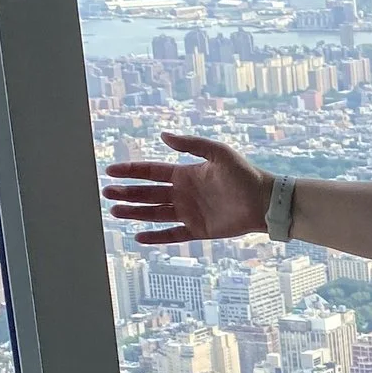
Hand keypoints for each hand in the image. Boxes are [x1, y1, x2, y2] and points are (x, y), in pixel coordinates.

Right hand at [102, 132, 275, 245]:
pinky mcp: (199, 230)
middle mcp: (184, 193)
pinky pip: (173, 234)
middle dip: (127, 193)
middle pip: (149, 193)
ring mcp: (190, 212)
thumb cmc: (245, 174)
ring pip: (155, 213)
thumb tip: (163, 135)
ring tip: (115, 211)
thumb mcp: (218, 153)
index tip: (111, 171)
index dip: (132, 171)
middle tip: (106, 192)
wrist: (265, 201)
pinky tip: (138, 237)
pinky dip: (156, 237)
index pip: (152, 172)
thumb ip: (191, 144)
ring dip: (135, 213)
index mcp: (186, 174)